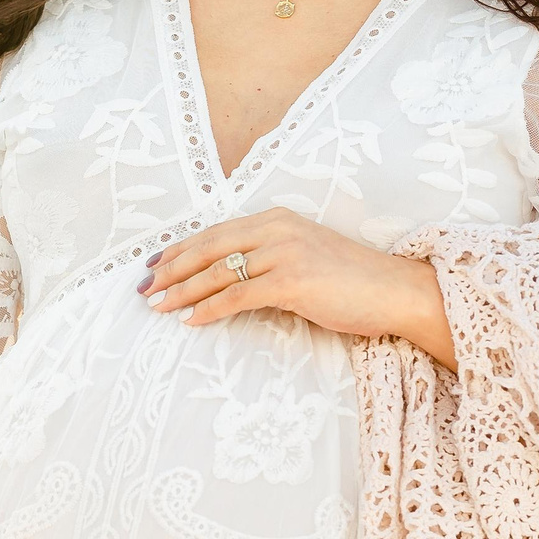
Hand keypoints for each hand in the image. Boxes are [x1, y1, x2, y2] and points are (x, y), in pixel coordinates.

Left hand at [136, 208, 455, 366]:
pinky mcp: (292, 281)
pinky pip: (238, 296)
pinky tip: (190, 320)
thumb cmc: (353, 282)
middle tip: (143, 285)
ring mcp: (284, 253)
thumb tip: (232, 280)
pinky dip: (209, 308)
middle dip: (171, 267)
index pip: (217, 232)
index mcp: (278, 219)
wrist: (395, 291)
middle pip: (209, 247)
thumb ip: (271, 259)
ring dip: (182, 290)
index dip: (182, 248)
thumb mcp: (306, 258)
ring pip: (218, 271)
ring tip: (157, 305)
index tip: (155, 263)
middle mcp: (277, 229)